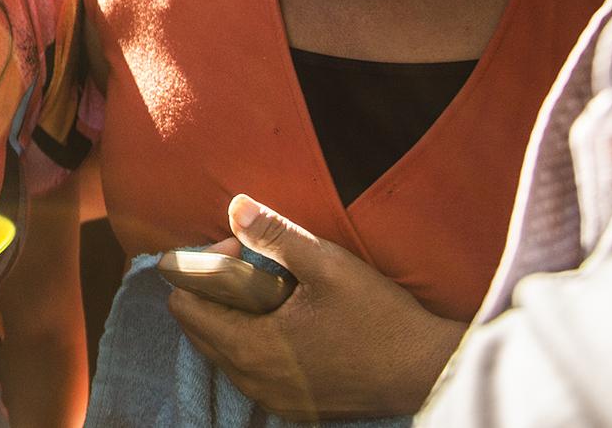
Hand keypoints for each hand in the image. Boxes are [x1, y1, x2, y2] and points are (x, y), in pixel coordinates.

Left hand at [167, 194, 465, 419]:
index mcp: (251, 348)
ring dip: (235, 317)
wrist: (426, 370)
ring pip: (223, 350)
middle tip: (257, 265)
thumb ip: (275, 234)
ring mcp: (271, 398)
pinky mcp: (292, 406)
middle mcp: (252, 380)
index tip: (242, 251)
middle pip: (198, 329)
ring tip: (275, 290)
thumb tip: (235, 205)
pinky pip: (250, 370)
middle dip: (216, 292)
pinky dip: (254, 342)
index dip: (205, 269)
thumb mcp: (326, 264)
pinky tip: (288, 319)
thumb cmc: (378, 317)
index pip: (185, 305)